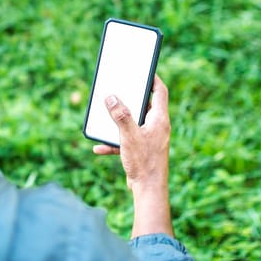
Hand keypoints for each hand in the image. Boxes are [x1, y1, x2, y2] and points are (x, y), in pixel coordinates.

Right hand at [93, 75, 173, 237]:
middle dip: (129, 99)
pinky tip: (99, 146)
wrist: (148, 190)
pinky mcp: (141, 150)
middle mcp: (157, 127)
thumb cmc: (144, 162)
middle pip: (144, 106)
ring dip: (118, 122)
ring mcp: (149, 139)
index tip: (145, 69)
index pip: (160, 92)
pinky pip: (126, 141)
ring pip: (132, 123)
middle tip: (118, 89)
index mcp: (159, 119)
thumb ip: (120, 115)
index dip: (153, 79)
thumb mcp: (129, 135)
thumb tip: (111, 97)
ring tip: (105, 118)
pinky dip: (114, 142)